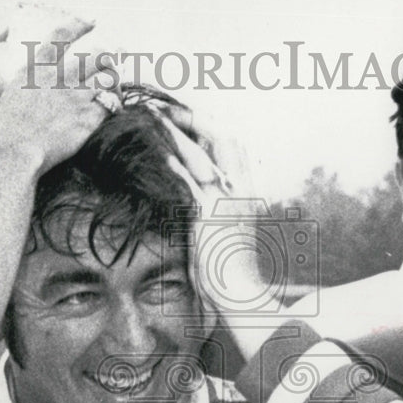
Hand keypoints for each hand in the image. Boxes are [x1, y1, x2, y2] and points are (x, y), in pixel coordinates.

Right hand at [0, 19, 120, 175]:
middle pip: (96, 55)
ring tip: (115, 85)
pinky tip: (114, 106)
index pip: (62, 36)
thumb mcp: (6, 98)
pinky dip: (115, 103)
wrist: (15, 151)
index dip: (79, 25)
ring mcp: (75, 96)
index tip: (91, 22)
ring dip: (114, 80)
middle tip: (110, 61)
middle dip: (107, 57)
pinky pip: (110, 103)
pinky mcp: (87, 117)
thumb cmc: (7, 127)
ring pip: (108, 78)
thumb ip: (6, 87)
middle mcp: (59, 77)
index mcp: (39, 68)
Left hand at [159, 110, 271, 315]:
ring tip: (154, 117)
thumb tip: (202, 189)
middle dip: (195, 118)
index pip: (234, 142)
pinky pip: (192, 183)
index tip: (185, 115)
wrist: (242, 294)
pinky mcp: (210, 218)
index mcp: (248, 189)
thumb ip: (222, 203)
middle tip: (167, 109)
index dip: (210, 124)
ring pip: (205, 155)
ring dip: (178, 132)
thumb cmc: (233, 266)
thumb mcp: (231, 227)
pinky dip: (177, 164)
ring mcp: (228, 201)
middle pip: (225, 137)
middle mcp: (242, 190)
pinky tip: (160, 151)